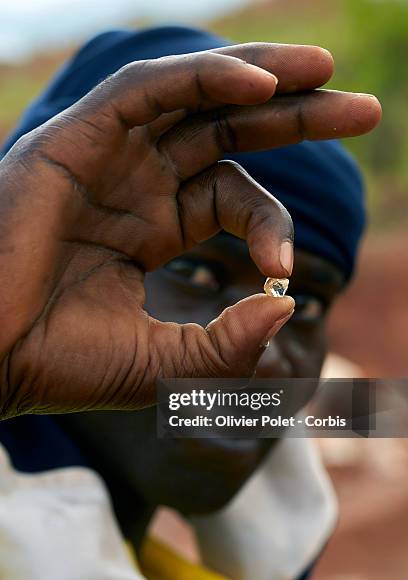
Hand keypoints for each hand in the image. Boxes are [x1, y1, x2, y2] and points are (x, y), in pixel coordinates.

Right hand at [0, 43, 380, 417]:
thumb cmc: (62, 364)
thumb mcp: (168, 364)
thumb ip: (229, 346)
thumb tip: (288, 308)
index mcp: (152, 227)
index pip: (232, 196)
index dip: (271, 223)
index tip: (283, 266)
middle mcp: (134, 183)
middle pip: (228, 131)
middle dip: (296, 114)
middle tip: (364, 111)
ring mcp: (107, 158)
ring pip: (194, 95)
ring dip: (261, 78)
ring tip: (327, 67)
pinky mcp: (76, 140)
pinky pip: (148, 91)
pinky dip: (203, 79)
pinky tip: (261, 83)